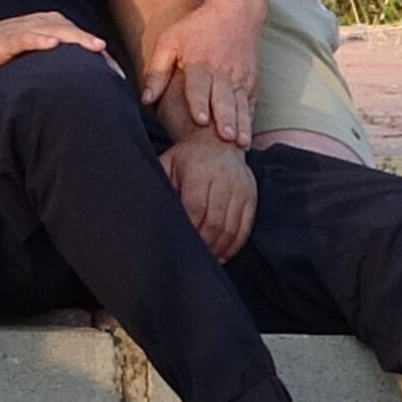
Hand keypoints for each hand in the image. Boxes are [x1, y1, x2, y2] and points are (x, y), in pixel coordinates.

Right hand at [0, 11, 111, 79]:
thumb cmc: (1, 53)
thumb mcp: (33, 58)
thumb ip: (54, 65)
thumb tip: (78, 89)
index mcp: (50, 27)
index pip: (82, 41)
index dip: (101, 57)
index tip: (119, 78)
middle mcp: (41, 24)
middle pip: (75, 34)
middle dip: (97, 49)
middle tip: (116, 70)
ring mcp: (24, 30)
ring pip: (56, 31)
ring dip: (77, 38)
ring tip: (96, 47)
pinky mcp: (6, 39)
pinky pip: (25, 37)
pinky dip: (39, 39)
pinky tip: (53, 44)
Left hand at [142, 0, 261, 146]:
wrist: (236, 12)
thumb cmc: (196, 28)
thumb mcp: (170, 41)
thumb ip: (157, 71)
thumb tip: (145, 99)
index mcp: (200, 63)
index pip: (199, 86)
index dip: (200, 103)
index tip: (201, 120)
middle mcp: (222, 72)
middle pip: (223, 98)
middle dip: (225, 119)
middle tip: (225, 138)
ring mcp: (240, 78)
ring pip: (240, 105)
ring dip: (241, 124)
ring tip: (240, 143)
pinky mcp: (251, 82)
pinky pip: (250, 104)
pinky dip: (250, 120)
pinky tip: (247, 137)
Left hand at [163, 138, 258, 259]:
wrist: (218, 142)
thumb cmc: (186, 157)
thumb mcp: (168, 163)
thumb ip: (161, 184)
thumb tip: (150, 209)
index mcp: (199, 170)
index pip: (196, 206)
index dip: (189, 228)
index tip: (179, 242)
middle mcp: (224, 179)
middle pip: (215, 220)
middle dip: (203, 243)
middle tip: (190, 257)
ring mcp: (241, 189)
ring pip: (231, 227)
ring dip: (217, 248)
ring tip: (204, 259)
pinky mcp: (251, 197)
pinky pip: (245, 227)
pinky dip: (234, 245)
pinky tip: (221, 255)